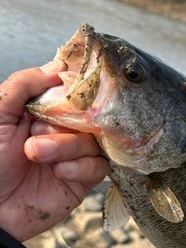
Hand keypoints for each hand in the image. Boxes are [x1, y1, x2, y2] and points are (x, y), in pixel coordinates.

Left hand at [0, 62, 108, 241]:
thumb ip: (24, 84)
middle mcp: (61, 132)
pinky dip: (80, 168)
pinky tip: (58, 172)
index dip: (74, 94)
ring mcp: (73, 156)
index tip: (71, 96)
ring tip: (38, 155)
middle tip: (36, 133)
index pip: (72, 94)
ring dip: (67, 146)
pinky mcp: (82, 181)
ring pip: (94, 141)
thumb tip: (58, 66)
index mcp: (41, 113)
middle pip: (88, 117)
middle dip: (64, 125)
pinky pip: (98, 167)